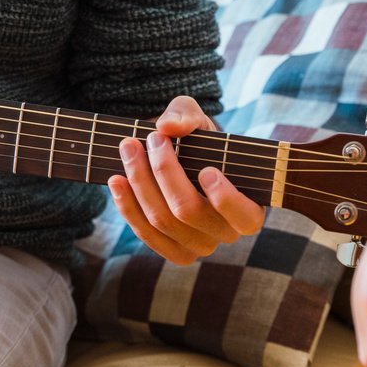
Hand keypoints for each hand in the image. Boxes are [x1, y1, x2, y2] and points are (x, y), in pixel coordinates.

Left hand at [107, 95, 264, 264]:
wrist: (181, 160)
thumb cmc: (199, 141)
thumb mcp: (198, 120)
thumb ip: (188, 115)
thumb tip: (168, 126)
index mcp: (249, 207)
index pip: (245, 217)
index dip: (225, 198)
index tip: (206, 169)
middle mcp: (226, 233)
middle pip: (189, 211)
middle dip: (165, 171)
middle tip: (152, 138)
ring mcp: (200, 246)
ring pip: (162, 220)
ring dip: (140, 181)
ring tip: (128, 148)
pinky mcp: (173, 251)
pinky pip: (146, 234)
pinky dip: (128, 206)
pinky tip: (117, 181)